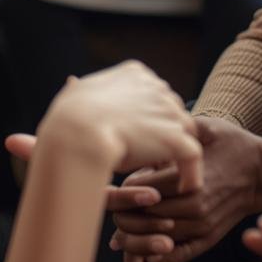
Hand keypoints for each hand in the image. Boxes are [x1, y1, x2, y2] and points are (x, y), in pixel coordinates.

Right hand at [3, 60, 202, 188]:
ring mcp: (169, 113)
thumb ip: (81, 89)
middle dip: (164, 132)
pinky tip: (183, 188)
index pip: (153, 94)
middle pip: (172, 111)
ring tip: (166, 174)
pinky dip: (191, 174)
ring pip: (185, 133)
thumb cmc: (68, 117)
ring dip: (176, 152)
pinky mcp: (176, 139)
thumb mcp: (74, 94)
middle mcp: (157, 88)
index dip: (147, 117)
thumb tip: (72, 82)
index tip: (137, 135)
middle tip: (153, 157)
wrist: (77, 132)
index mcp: (135, 73)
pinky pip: (193, 157)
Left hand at [107, 115, 261, 261]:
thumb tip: (147, 128)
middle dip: (123, 212)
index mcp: (189, 179)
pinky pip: (177, 257)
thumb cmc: (232, 145)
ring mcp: (201, 226)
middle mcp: (194, 207)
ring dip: (133, 236)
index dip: (123, 187)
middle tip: (114, 204)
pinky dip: (157, 258)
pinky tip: (143, 253)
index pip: (139, 190)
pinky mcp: (208, 239)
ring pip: (154, 239)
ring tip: (120, 228)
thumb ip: (176, 130)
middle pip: (142, 218)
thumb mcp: (205, 128)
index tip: (120, 181)